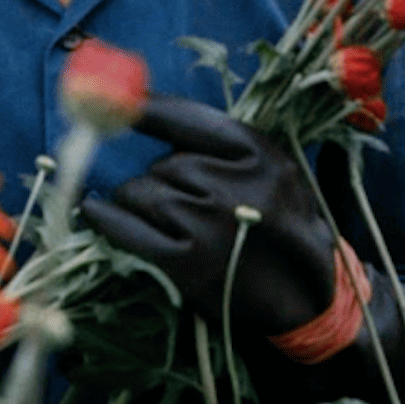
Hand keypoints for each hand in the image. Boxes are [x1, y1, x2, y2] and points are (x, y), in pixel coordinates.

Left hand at [80, 94, 404, 403]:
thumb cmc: (282, 229)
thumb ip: (223, 147)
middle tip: (174, 202)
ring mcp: (210, 225)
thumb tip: (143, 110)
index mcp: (260, 156)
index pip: (189, 120)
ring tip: (159, 220)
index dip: (151, 110)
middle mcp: (235, 186)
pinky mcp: (188, 265)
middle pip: (163, 164)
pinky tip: (94, 212)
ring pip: (142, 193)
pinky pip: (129, 230)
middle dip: (158, 179)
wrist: (310, 301)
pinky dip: (107, 220)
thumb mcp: (274, 173)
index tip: (123, 102)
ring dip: (137, 202)